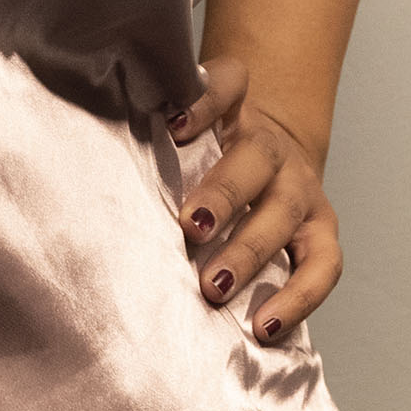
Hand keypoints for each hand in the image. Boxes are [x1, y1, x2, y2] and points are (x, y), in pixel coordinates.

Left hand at [164, 56, 342, 344]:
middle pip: (255, 160)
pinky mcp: (322, 228)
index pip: (229, 83)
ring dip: (248, 253)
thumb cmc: (204, 153)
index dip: (203, 102)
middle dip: (223, 195)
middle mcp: (271, 145)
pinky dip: (298, 298)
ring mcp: (301, 187)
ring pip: (283, 215)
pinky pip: (323, 265)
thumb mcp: (185, 131)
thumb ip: (152, 139)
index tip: (172, 128)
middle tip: (190, 227)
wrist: (271, 153)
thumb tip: (87, 165)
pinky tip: (265, 327)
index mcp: (235, 109)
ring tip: (213, 289)